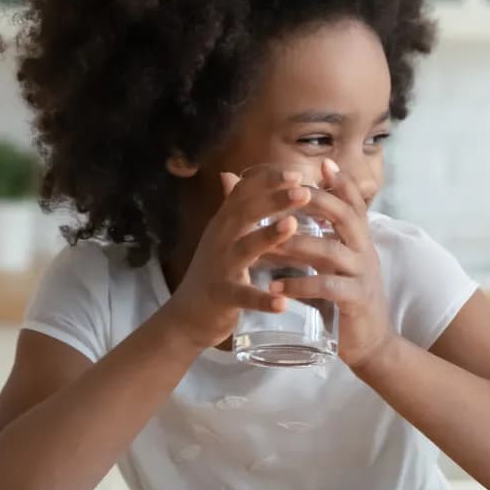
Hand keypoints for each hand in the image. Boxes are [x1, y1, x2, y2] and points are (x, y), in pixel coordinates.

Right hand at [164, 168, 312, 350]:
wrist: (185, 316)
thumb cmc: (213, 271)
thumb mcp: (220, 235)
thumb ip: (231, 206)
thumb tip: (230, 174)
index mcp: (225, 222)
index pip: (244, 191)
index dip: (268, 179)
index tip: (296, 173)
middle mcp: (220, 239)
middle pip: (246, 212)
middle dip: (274, 199)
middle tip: (304, 190)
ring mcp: (220, 267)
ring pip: (244, 248)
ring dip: (268, 235)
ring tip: (292, 224)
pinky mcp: (223, 296)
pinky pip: (244, 296)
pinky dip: (262, 299)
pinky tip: (282, 302)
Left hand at [268, 158, 390, 370]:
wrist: (369, 343)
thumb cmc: (344, 300)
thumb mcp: (333, 265)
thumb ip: (316, 240)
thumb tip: (287, 215)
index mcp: (360, 241)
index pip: (355, 203)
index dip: (341, 183)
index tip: (322, 163)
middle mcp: (365, 252)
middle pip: (346, 216)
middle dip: (316, 201)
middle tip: (287, 194)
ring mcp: (362, 276)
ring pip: (331, 250)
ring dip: (296, 245)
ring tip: (266, 244)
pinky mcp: (355, 301)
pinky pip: (327, 287)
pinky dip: (299, 286)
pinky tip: (275, 287)